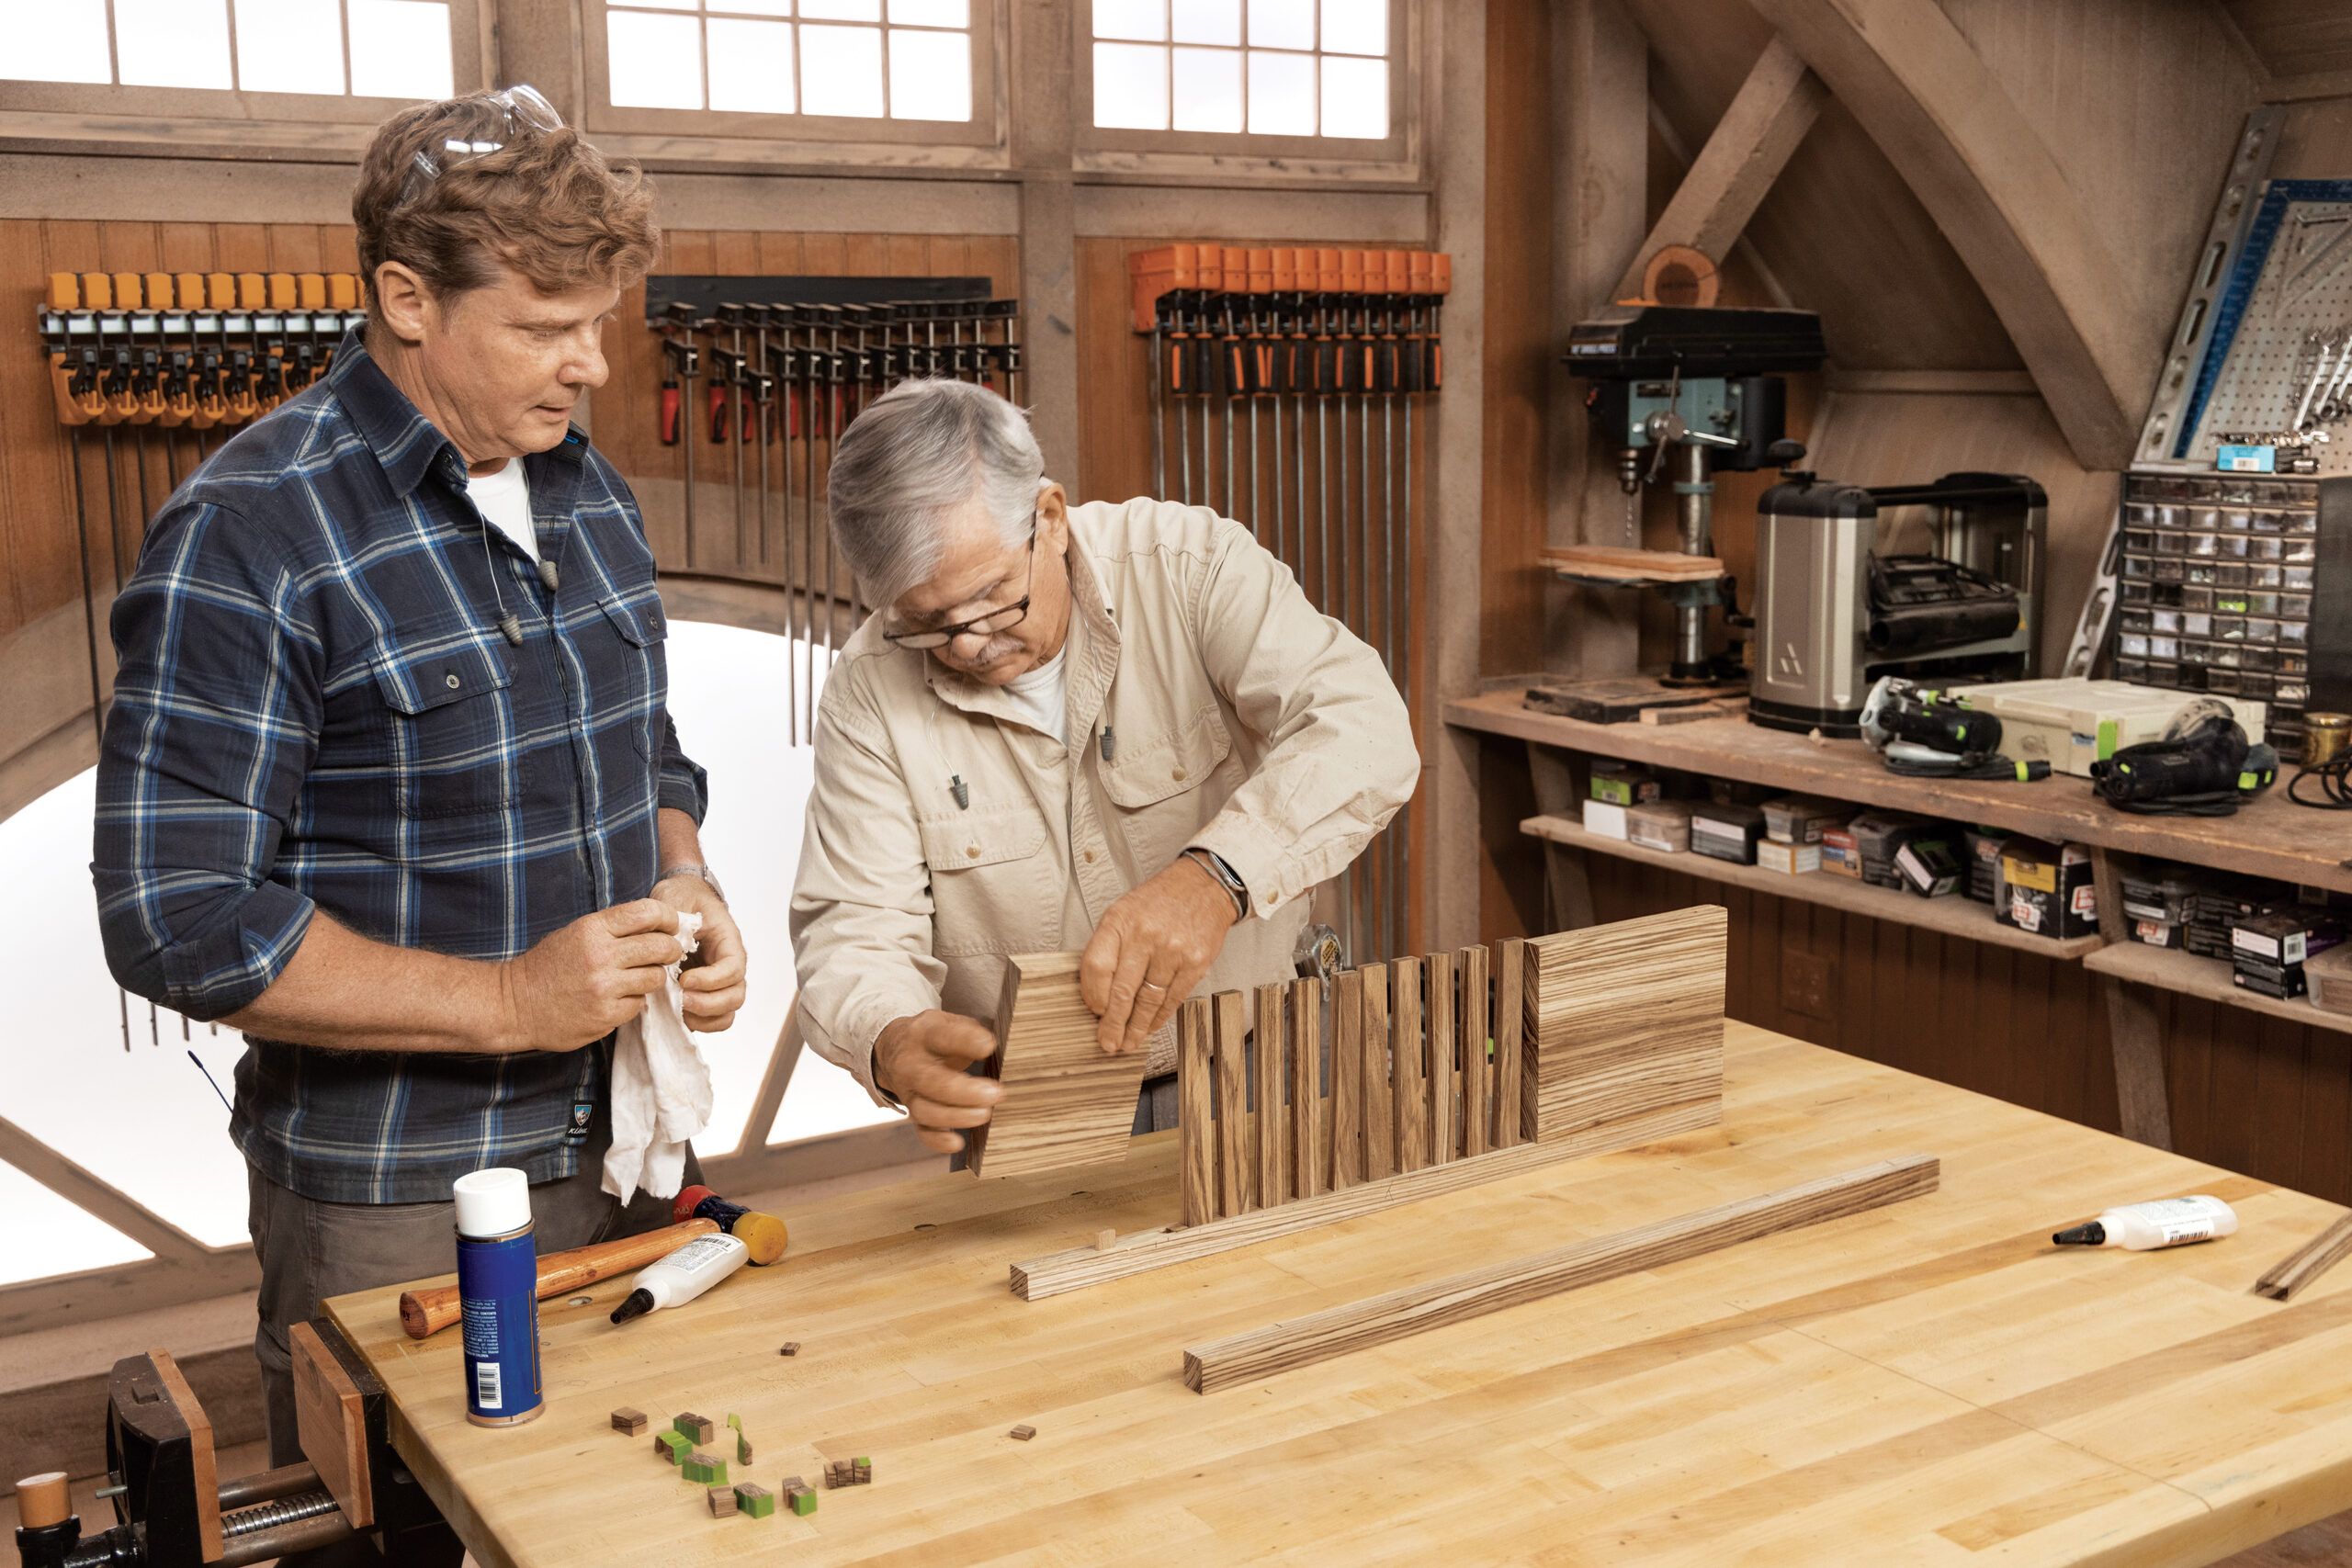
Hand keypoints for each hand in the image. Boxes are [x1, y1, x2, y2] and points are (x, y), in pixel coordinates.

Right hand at [497, 899, 682, 1052]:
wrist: (514, 1004)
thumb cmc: (548, 966)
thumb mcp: (576, 934)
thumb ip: (614, 928)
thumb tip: (658, 924)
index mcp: (593, 929)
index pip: (647, 913)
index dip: (667, 918)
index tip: (671, 926)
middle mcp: (601, 956)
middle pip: (661, 946)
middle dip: (670, 949)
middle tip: (666, 953)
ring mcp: (604, 988)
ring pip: (655, 977)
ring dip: (652, 977)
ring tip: (635, 977)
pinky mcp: (606, 1016)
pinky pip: (639, 1004)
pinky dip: (633, 1001)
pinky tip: (616, 998)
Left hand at [653, 874, 746, 1032]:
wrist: (680, 899)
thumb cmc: (682, 898)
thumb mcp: (677, 899)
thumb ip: (675, 920)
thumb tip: (672, 945)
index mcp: (728, 941)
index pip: (733, 968)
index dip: (712, 980)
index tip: (683, 979)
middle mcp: (729, 965)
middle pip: (736, 996)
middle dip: (708, 1003)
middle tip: (680, 998)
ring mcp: (719, 983)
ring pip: (727, 1012)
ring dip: (704, 1017)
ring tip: (677, 1009)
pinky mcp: (705, 994)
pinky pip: (712, 1019)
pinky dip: (698, 1023)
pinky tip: (674, 1013)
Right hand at [872, 1010, 1002, 1154]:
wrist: (894, 1049)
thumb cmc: (935, 1036)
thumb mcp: (949, 1023)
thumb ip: (970, 1032)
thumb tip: (993, 1049)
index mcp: (924, 1034)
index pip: (942, 1036)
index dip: (966, 1041)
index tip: (989, 1046)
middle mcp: (910, 1064)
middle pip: (931, 1081)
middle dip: (964, 1091)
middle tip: (996, 1094)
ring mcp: (908, 1091)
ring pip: (925, 1110)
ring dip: (956, 1116)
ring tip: (985, 1114)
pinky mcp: (912, 1112)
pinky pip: (922, 1131)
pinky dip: (938, 1141)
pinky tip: (958, 1143)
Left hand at [1079, 854, 1239, 1055]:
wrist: (1204, 887)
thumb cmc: (1158, 902)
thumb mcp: (1123, 912)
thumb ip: (1108, 947)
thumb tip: (1097, 993)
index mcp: (1119, 921)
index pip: (1097, 967)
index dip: (1092, 995)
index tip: (1094, 1011)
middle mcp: (1145, 935)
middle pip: (1122, 991)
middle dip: (1113, 1024)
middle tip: (1108, 1043)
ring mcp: (1173, 950)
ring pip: (1148, 1001)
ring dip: (1136, 1027)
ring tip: (1128, 1042)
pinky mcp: (1195, 963)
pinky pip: (1172, 999)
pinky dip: (1159, 1018)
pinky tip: (1150, 1026)